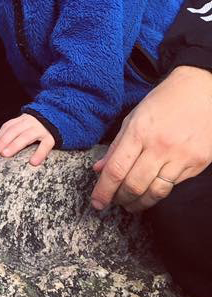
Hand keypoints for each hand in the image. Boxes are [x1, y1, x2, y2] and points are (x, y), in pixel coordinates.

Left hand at [0, 114, 54, 165]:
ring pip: (26, 136)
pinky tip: (33, 162)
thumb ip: (15, 132)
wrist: (60, 117)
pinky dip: (39, 153)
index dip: (0, 136)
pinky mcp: (52, 137)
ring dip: (15, 145)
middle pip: (14, 130)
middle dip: (4, 140)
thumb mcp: (26, 125)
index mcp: (22, 119)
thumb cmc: (38, 127)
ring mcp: (41, 129)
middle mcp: (30, 122)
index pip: (8, 126)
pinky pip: (45, 145)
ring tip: (6, 154)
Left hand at [91, 65, 211, 211]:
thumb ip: (116, 146)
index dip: (104, 190)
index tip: (97, 202)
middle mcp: (159, 146)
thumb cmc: (163, 102)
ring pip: (155, 192)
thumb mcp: (133, 117)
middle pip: (134, 185)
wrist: (200, 92)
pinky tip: (151, 190)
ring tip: (130, 204)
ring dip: (139, 203)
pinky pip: (173, 185)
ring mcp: (180, 157)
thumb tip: (99, 170)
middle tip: (113, 202)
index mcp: (139, 131)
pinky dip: (159, 191)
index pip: (116, 169)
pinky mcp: (197, 164)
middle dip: (120, 199)